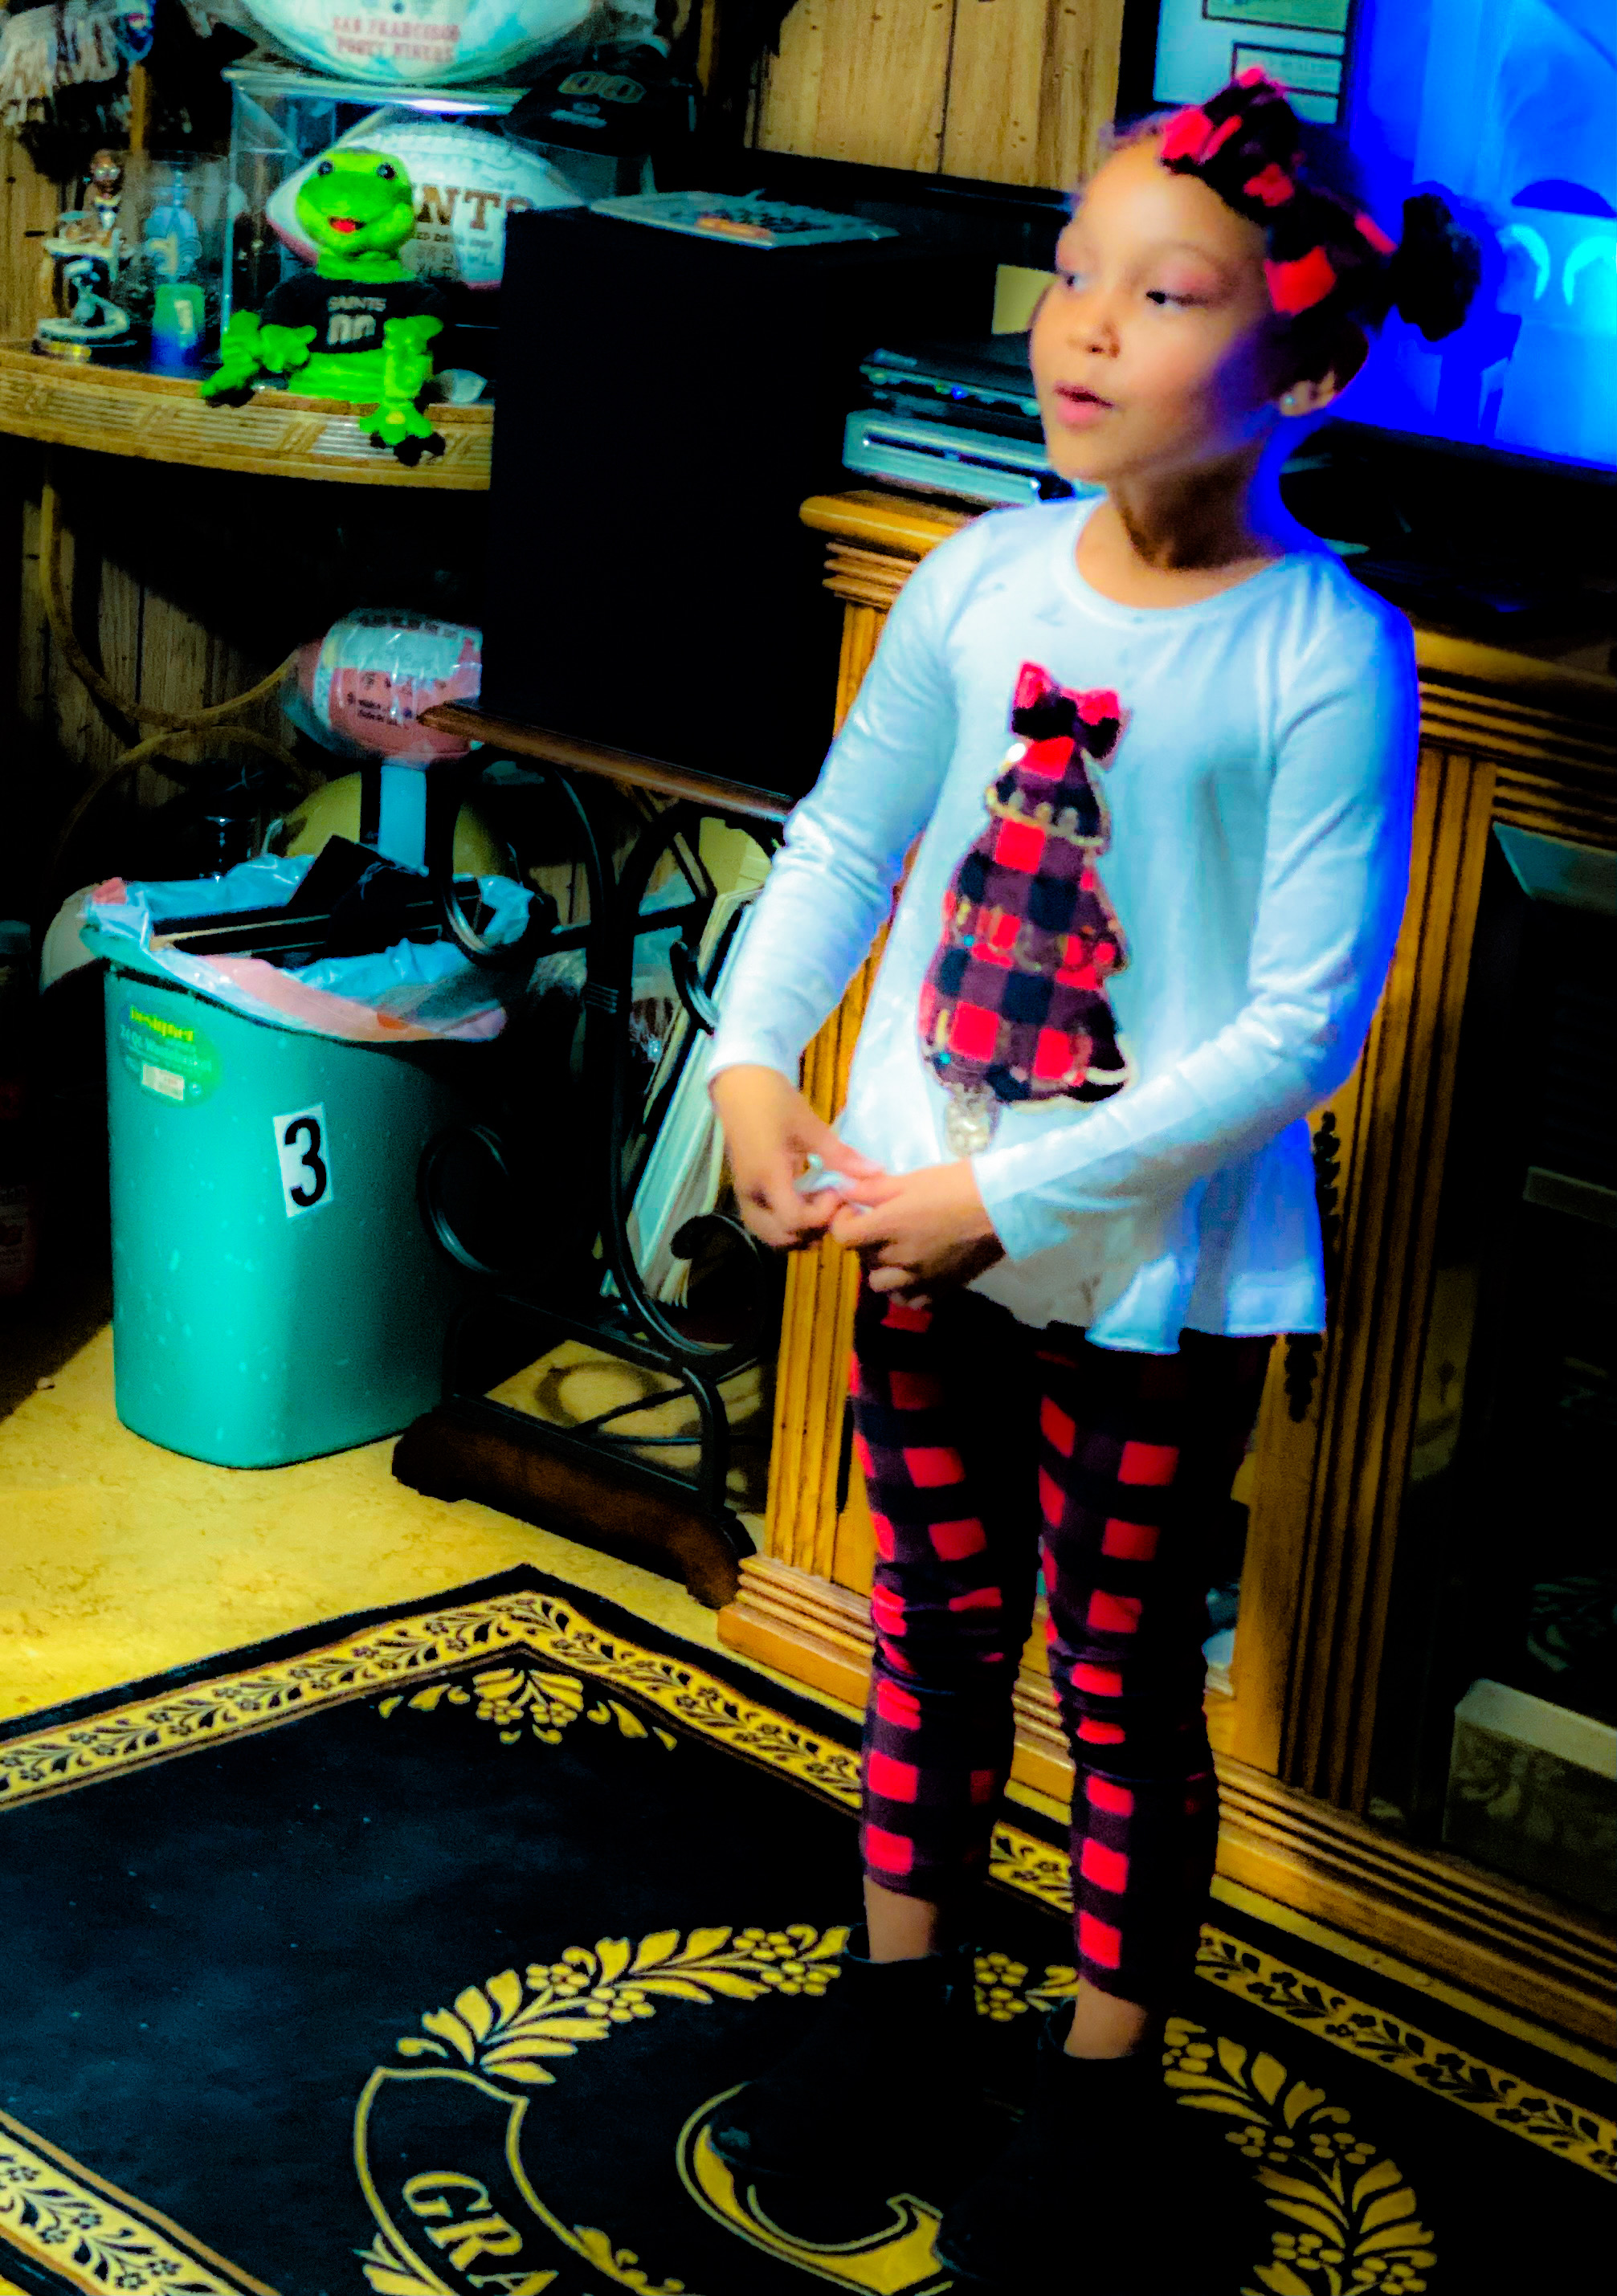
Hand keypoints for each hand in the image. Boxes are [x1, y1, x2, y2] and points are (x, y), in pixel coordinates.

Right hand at [711, 1065, 884, 1250]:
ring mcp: (746, 1195)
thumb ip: (841, 1156)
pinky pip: (766, 1223)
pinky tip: (806, 1202)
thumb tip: (876, 1172)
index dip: (822, 1216)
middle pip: (780, 1237)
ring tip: (820, 1207)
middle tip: (832, 1207)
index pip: (794, 1220)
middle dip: (812, 1232)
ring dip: (799, 1232)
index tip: (837, 1192)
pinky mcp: (746, 1193)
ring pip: (771, 1235)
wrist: (739, 1087)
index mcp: (768, 1176)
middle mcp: (752, 1194)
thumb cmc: (774, 1101)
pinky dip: (787, 1225)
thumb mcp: (810, 1126)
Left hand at [829, 1160, 1004, 1304]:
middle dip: (866, 1242)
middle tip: (882, 1225)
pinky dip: (908, 1289)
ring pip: (882, 1285)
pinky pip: (912, 1300)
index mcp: (889, 1226)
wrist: (1004, 1206)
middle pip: (863, 1259)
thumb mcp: (912, 1178)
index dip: (842, 1222)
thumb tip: (844, 1191)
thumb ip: (873, 1188)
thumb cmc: (958, 1184)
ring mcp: (921, 1278)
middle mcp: (900, 1257)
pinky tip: (918, 1271)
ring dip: (884, 1270)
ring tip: (898, 1253)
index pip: (843, 1236)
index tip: (855, 1211)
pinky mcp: (942, 1289)